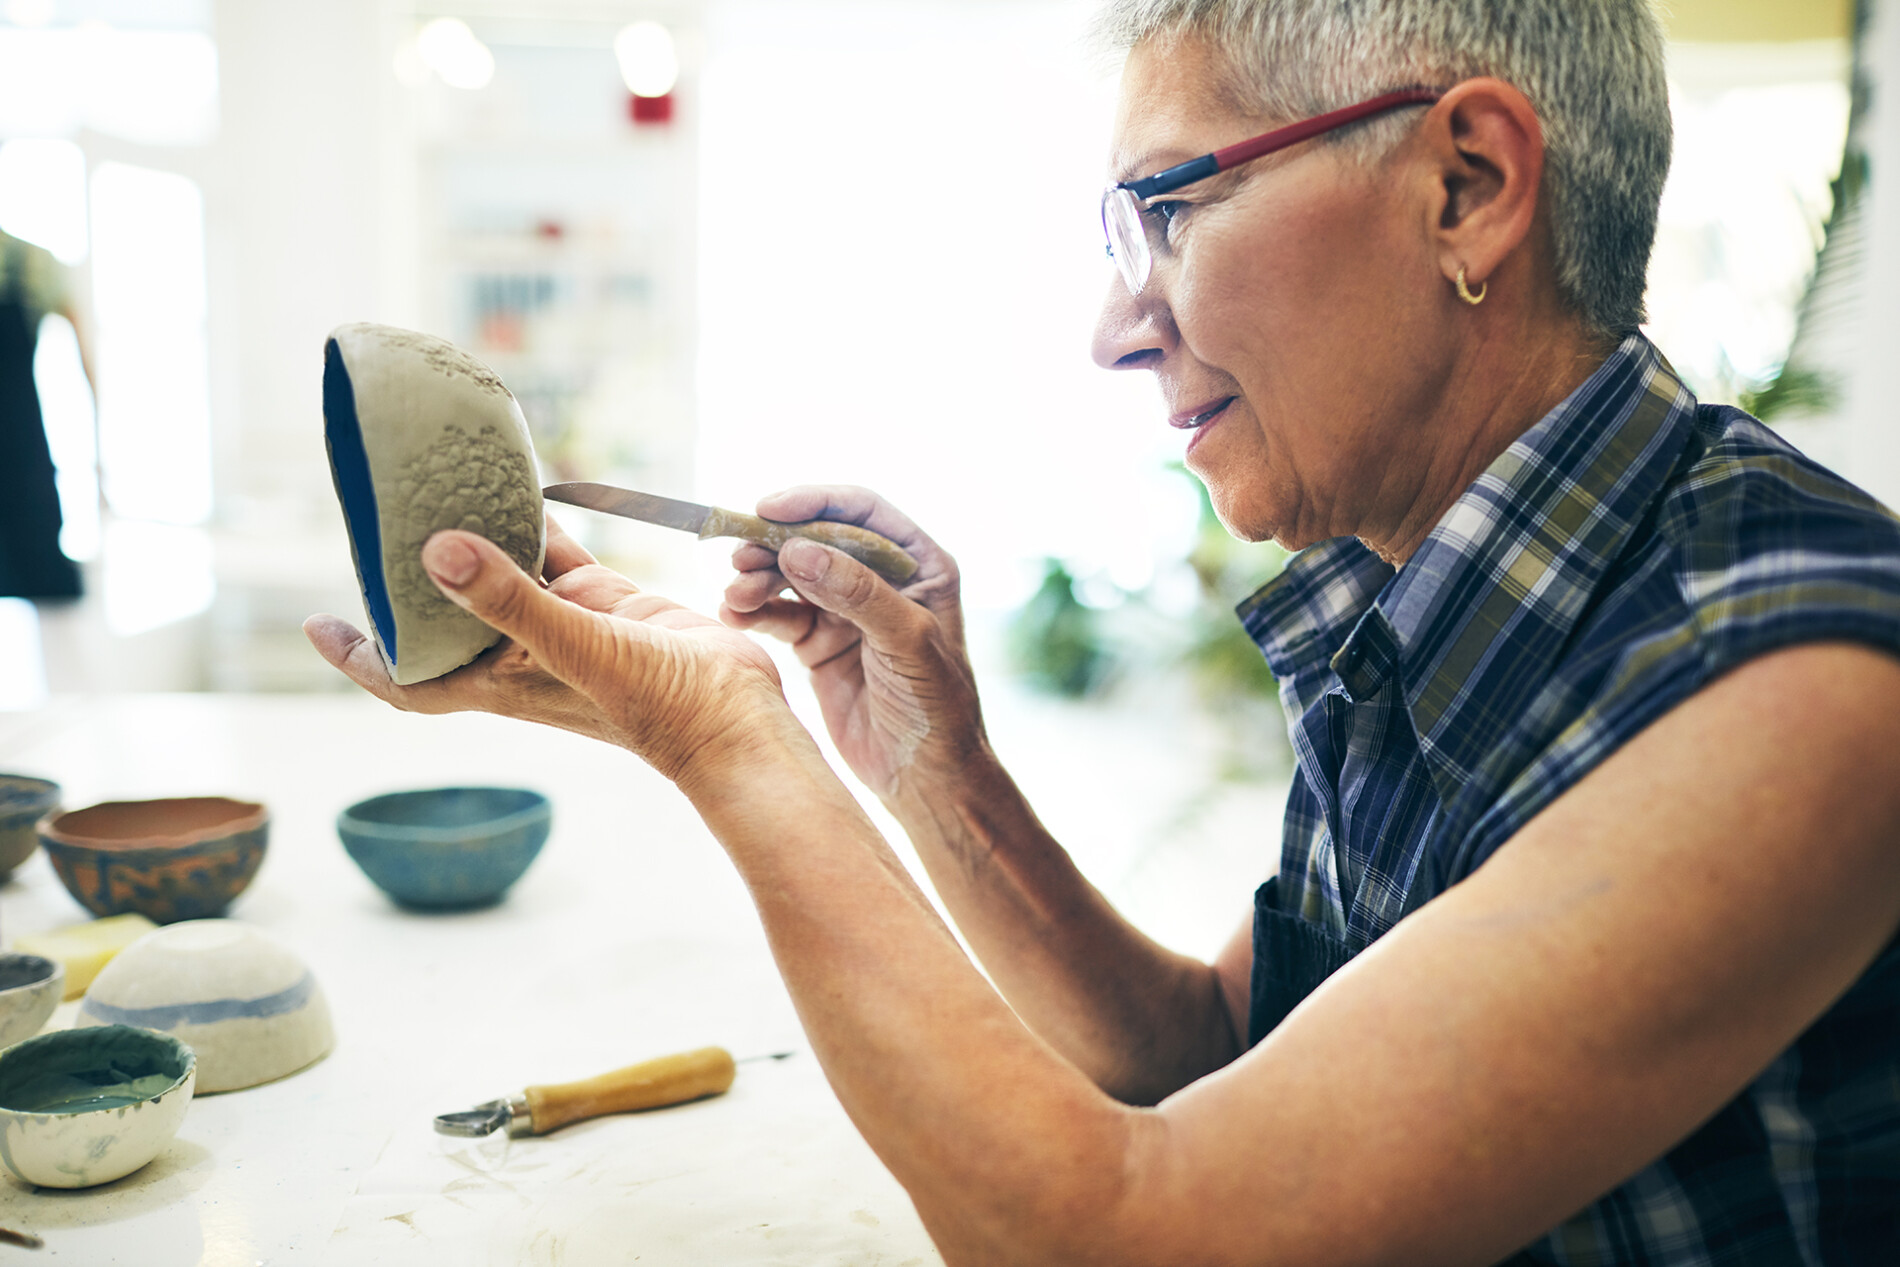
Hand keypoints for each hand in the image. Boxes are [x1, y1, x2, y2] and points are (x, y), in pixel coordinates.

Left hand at [304, 515, 787, 783]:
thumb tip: (435, 550)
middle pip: (445, 617)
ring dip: (476, 538)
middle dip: (409, 580)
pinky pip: (559, 558)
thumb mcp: (575, 648)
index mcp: (501, 682)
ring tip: (440, 488)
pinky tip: (525, 487)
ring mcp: (567, 629)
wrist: (736, 717)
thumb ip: (508, 600)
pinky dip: (539, 527)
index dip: (359, 655)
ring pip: (504, 576)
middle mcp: (524, 656)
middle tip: (377, 525)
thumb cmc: (657, 707)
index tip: (319, 623)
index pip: (407, 679)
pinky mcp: (608, 604)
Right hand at [719, 486, 983, 800]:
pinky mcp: (819, 643)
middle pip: (817, 540)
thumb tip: (798, 551)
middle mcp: (881, 580)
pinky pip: (780, 615)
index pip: (862, 513)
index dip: (814, 503)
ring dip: (758, 581)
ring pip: (792, 577)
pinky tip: (734, 616)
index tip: (768, 509)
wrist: (926, 778)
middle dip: (775, 547)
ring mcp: (847, 611)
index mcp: (919, 564)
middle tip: (738, 560)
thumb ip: (857, 594)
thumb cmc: (938, 708)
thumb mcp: (907, 644)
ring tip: (734, 598)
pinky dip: (755, 612)